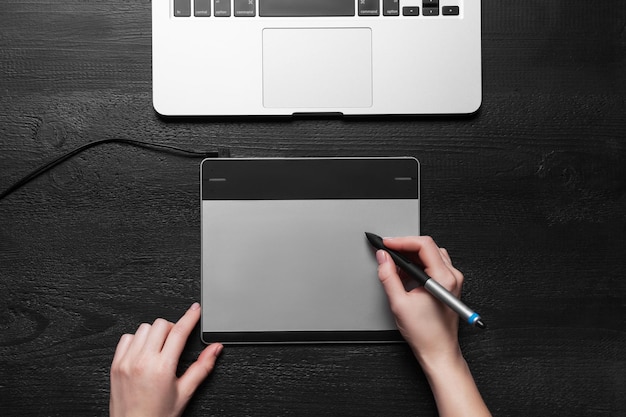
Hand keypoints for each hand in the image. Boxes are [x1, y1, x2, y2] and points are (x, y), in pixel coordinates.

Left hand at [110, 303, 222, 416]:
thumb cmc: (157, 415)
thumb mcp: (185, 392)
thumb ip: (202, 367)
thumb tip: (215, 349)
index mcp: (162, 368)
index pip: (179, 332)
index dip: (190, 317)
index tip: (196, 310)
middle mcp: (142, 361)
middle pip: (161, 324)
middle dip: (172, 328)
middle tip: (176, 341)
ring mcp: (127, 362)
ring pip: (143, 328)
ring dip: (154, 333)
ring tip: (159, 348)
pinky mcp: (116, 365)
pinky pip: (126, 338)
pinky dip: (137, 340)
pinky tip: (144, 352)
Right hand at [375, 236, 461, 364]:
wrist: (438, 351)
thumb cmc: (425, 333)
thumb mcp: (399, 303)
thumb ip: (388, 276)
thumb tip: (383, 258)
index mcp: (443, 278)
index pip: (423, 245)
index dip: (401, 241)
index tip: (386, 244)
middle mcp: (452, 276)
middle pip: (428, 247)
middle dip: (405, 246)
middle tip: (387, 251)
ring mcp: (453, 280)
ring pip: (431, 253)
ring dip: (412, 255)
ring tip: (395, 263)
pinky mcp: (450, 284)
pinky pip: (434, 264)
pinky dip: (418, 263)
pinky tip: (405, 272)